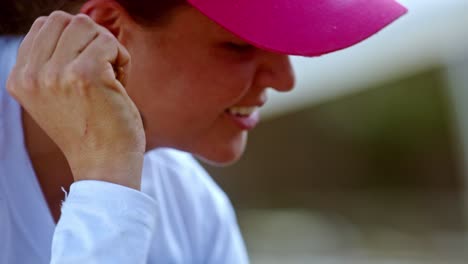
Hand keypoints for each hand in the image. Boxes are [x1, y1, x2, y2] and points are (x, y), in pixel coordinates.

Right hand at [7, 11, 144, 189]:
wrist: (104, 165)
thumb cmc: (91, 130)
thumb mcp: (57, 95)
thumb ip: (55, 61)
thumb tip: (79, 25)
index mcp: (21, 78)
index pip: (45, 26)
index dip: (76, 40)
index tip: (87, 70)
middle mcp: (32, 74)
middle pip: (65, 19)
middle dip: (91, 39)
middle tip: (102, 71)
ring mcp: (55, 73)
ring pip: (87, 25)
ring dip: (107, 48)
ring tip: (110, 80)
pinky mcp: (85, 74)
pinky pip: (109, 42)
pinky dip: (122, 59)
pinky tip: (120, 85)